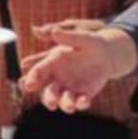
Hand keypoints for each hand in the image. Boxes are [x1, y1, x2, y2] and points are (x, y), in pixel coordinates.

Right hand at [19, 20, 136, 113]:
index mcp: (53, 63)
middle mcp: (58, 78)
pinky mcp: (84, 95)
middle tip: (51, 104)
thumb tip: (54, 31)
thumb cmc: (92, 42)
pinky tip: (85, 101)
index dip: (32, 78)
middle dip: (48, 98)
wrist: (108, 55)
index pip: (38, 72)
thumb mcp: (83, 37)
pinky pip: (80, 102)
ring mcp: (70, 88)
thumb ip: (68, 36)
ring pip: (62, 100)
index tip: (29, 85)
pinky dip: (82, 103)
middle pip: (48, 92)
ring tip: (70, 106)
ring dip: (65, 104)